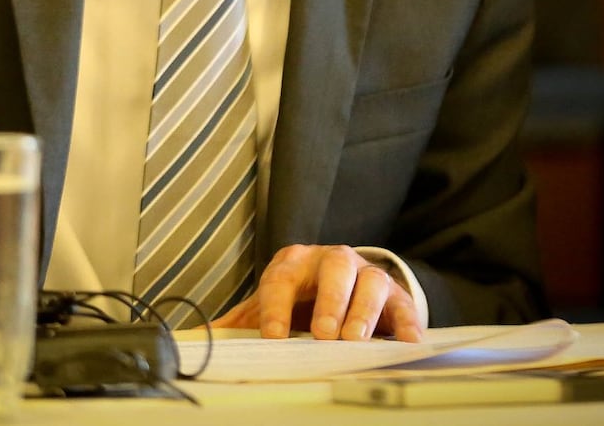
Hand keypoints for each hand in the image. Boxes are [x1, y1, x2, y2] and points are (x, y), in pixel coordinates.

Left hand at [212, 244, 423, 341]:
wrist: (341, 287)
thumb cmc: (300, 299)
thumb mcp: (270, 305)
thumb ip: (241, 321)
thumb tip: (197, 335)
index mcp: (294, 263)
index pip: (282, 278)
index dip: (276, 306)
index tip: (273, 336)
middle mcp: (332, 261)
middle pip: (333, 267)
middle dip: (329, 299)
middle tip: (324, 333)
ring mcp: (365, 275)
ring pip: (369, 281)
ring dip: (363, 310)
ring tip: (355, 339)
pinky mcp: (395, 295)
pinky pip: (403, 303)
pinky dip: (406, 322)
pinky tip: (406, 342)